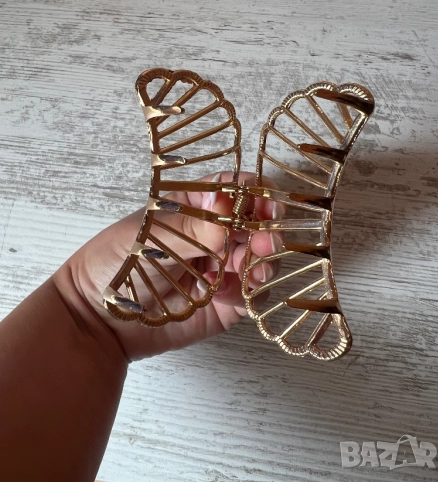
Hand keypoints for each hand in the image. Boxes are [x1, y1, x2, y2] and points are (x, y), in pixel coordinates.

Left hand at [56, 171, 281, 360]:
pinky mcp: (227, 302)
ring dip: (264, 262)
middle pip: (256, 224)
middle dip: (267, 231)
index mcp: (195, 206)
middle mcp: (214, 234)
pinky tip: (222, 295)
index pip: (234, 189)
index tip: (265, 206)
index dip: (254, 194)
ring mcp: (223, 268)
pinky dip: (249, 292)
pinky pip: (252, 294)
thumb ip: (191, 227)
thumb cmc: (114, 263)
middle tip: (265, 244)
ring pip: (261, 258)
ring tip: (252, 272)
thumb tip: (228, 203)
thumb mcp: (148, 238)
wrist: (98, 320)